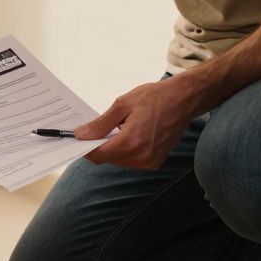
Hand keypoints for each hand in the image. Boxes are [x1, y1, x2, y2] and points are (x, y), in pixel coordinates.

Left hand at [75, 77, 200, 168]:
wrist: (184, 100)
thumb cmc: (155, 97)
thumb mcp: (122, 105)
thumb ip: (100, 124)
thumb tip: (80, 135)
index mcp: (131, 142)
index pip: (98, 154)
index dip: (84, 147)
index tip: (77, 138)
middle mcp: (141, 157)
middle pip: (107, 159)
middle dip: (97, 146)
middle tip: (93, 130)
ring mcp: (149, 162)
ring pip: (118, 161)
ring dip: (112, 148)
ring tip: (116, 129)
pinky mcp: (155, 162)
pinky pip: (131, 161)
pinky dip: (124, 150)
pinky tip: (127, 134)